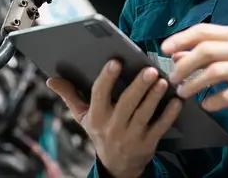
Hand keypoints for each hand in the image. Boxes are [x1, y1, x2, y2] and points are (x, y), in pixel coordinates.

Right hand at [47, 60, 181, 177]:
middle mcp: (112, 127)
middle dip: (138, 86)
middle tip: (150, 70)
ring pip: (144, 114)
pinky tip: (176, 101)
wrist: (117, 167)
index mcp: (95, 117)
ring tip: (162, 80)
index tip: (115, 61)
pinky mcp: (148, 144)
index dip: (107, 78)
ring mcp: (131, 137)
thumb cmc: (100, 133)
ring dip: (154, 96)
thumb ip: (70, 96)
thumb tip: (51, 80)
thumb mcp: (83, 117)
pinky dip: (169, 114)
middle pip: (126, 104)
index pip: (99, 95)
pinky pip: (160, 127)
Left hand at [161, 24, 227, 120]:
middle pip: (205, 51)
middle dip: (184, 65)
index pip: (202, 31)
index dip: (181, 39)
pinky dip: (215, 101)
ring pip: (214, 72)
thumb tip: (175, 55)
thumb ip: (205, 52)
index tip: (164, 49)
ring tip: (183, 92)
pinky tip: (206, 105)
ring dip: (194, 84)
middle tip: (172, 78)